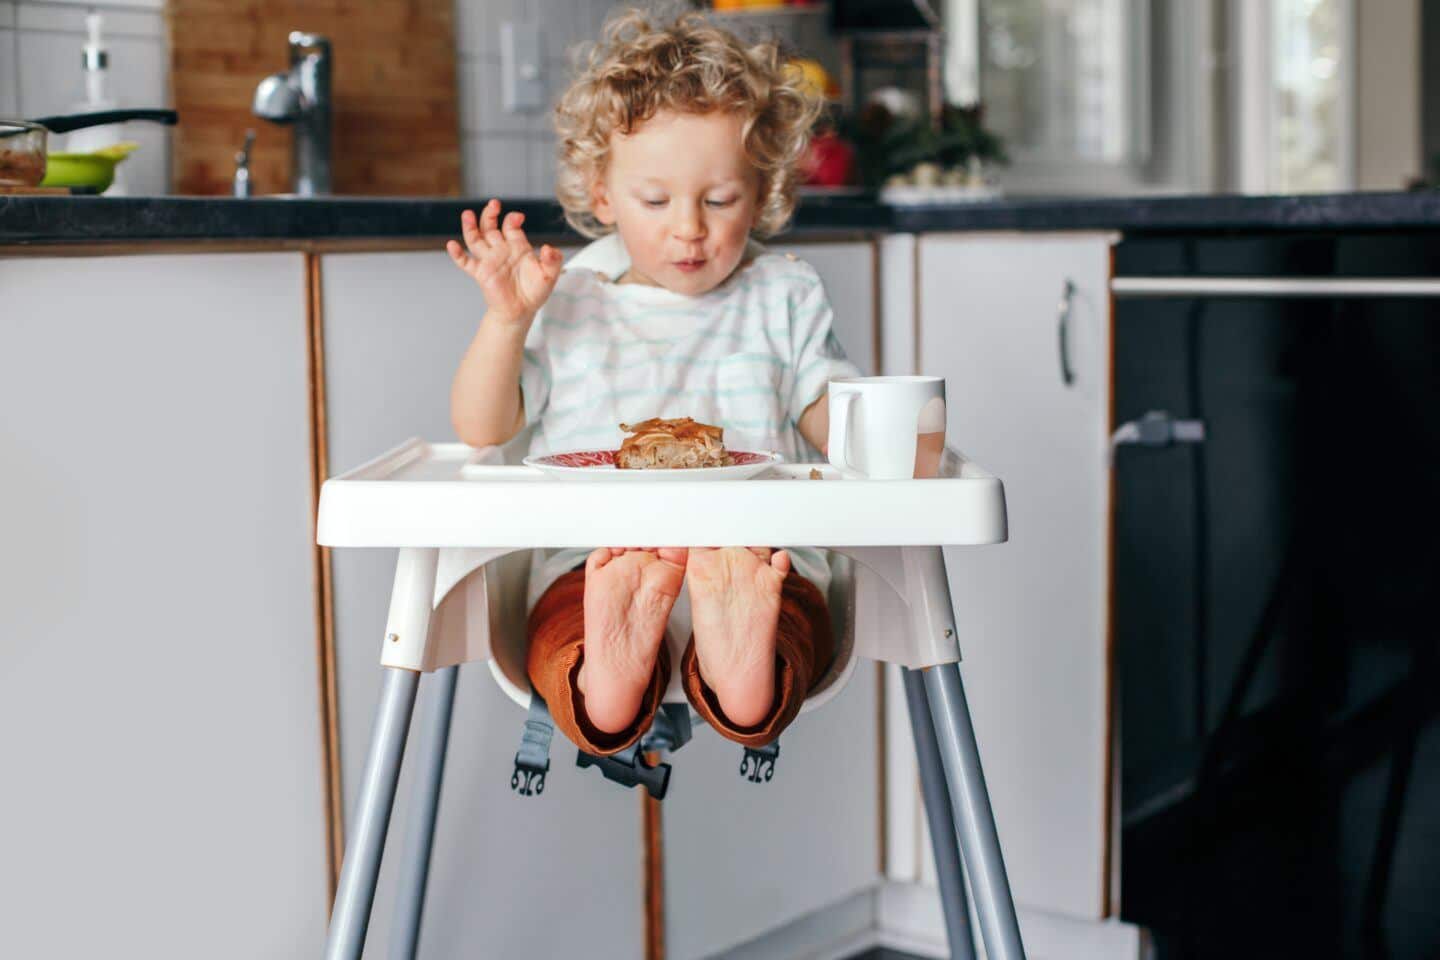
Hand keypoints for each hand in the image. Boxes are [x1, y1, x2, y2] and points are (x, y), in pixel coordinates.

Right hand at [447, 199, 563, 326]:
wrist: (521, 311)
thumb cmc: (535, 291)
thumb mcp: (549, 275)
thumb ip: (553, 261)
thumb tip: (549, 248)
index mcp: (517, 245)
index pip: (510, 226)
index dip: (512, 219)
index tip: (518, 218)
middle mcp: (501, 249)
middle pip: (489, 226)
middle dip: (490, 214)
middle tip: (494, 204)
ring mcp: (489, 260)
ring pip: (475, 239)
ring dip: (470, 227)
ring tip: (467, 215)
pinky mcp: (481, 273)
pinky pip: (466, 262)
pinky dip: (458, 254)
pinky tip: (452, 245)